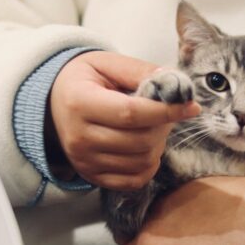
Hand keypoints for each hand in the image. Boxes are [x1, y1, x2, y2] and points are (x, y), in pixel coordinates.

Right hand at [47, 51, 200, 189]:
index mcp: (80, 103)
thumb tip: (176, 84)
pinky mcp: (91, 176)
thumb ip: (140, 71)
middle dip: (163, 127)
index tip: (191, 107)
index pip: (131, 113)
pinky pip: (133, 180)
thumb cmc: (84, 80)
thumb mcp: (107, 63)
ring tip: (152, 127)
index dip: (166, 111)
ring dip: (158, 145)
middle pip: (139, 141)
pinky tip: (146, 148)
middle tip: (165, 113)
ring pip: (141, 162)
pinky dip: (148, 166)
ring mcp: (84, 161)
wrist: (54, 102)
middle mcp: (79, 137)